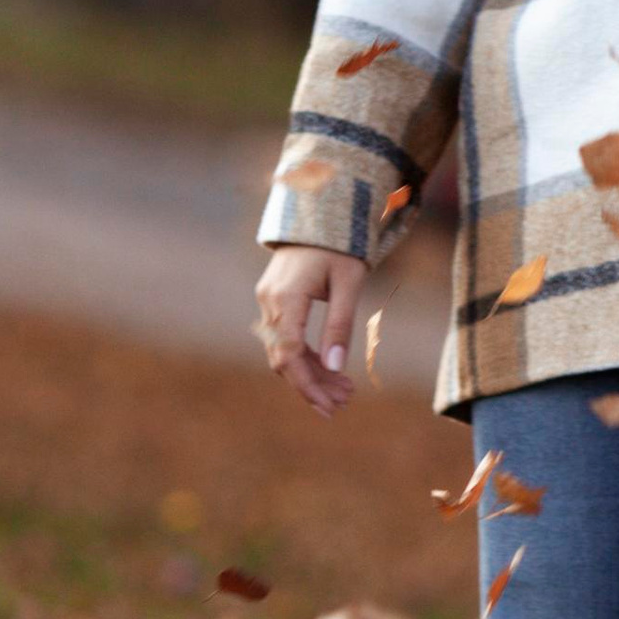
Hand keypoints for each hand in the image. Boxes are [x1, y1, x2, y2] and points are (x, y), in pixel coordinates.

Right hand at [255, 242, 365, 416]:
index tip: (328, 405)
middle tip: (342, 404)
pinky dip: (306, 356)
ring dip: (311, 373)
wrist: (320, 213)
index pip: (289, 354)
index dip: (307, 384)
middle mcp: (270, 302)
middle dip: (312, 384)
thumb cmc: (340, 245)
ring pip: (284, 351)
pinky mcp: (274, 302)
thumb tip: (337, 368)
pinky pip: (285, 338)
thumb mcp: (349, 282)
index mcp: (287, 297)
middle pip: (284, 358)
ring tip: (343, 391)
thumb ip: (340, 324)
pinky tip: (329, 369)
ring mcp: (268, 302)